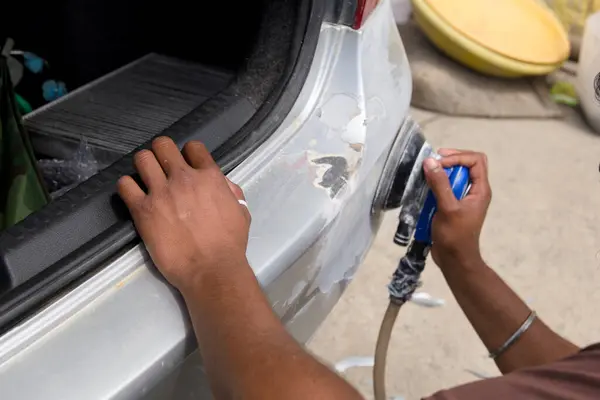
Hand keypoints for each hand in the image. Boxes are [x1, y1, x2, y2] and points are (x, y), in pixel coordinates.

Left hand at [117, 137, 250, 292]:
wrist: (211, 269)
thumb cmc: (230, 243)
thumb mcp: (241, 212)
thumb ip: (231, 192)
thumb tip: (222, 183)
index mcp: (209, 177)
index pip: (193, 147)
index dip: (188, 154)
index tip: (186, 166)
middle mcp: (184, 178)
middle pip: (163, 145)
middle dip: (161, 153)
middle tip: (162, 169)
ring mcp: (161, 192)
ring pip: (142, 159)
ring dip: (144, 166)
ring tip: (146, 180)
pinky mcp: (142, 210)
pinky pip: (125, 185)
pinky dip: (127, 187)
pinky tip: (134, 196)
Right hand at [423, 149, 491, 270]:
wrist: (454, 260)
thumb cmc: (455, 236)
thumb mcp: (447, 208)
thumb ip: (439, 184)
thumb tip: (431, 161)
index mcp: (480, 190)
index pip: (476, 160)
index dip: (458, 157)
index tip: (440, 163)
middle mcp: (474, 191)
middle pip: (467, 164)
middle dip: (450, 161)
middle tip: (432, 162)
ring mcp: (463, 198)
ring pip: (455, 176)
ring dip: (440, 173)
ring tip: (426, 174)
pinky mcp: (452, 205)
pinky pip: (446, 188)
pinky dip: (435, 185)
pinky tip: (425, 189)